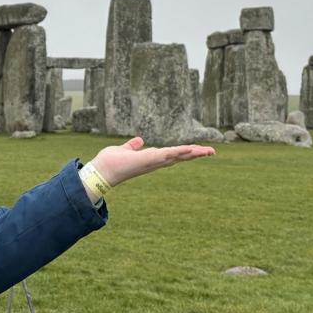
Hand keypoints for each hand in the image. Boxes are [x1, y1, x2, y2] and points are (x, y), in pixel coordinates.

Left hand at [90, 137, 214, 186]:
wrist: (101, 171)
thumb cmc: (111, 162)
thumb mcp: (124, 150)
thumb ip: (132, 146)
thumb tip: (139, 141)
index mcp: (150, 159)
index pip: (171, 155)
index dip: (185, 152)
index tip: (197, 150)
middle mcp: (155, 162)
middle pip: (179, 157)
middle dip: (195, 154)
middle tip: (211, 151)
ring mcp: (153, 161)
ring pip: (178, 156)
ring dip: (193, 153)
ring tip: (208, 150)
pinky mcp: (149, 159)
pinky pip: (168, 154)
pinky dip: (180, 152)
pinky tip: (191, 150)